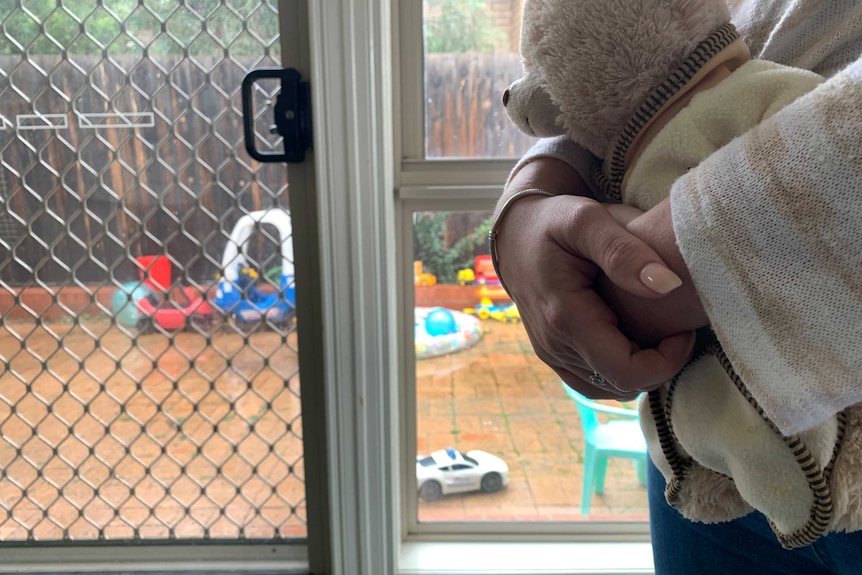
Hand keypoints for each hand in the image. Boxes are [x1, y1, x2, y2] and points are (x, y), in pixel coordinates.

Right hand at [497, 160, 696, 397]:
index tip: (683, 329)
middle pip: (622, 385)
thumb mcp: (587, 220)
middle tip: (677, 327)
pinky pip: (594, 381)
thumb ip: (625, 251)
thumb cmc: (554, 221)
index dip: (667, 361)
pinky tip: (635, 341)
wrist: (514, 232)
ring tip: (658, 335)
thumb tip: (669, 286)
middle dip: (660, 364)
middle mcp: (554, 345)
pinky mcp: (554, 355)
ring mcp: (551, 354)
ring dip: (641, 370)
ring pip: (609, 388)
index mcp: (565, 318)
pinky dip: (620, 370)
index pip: (626, 371)